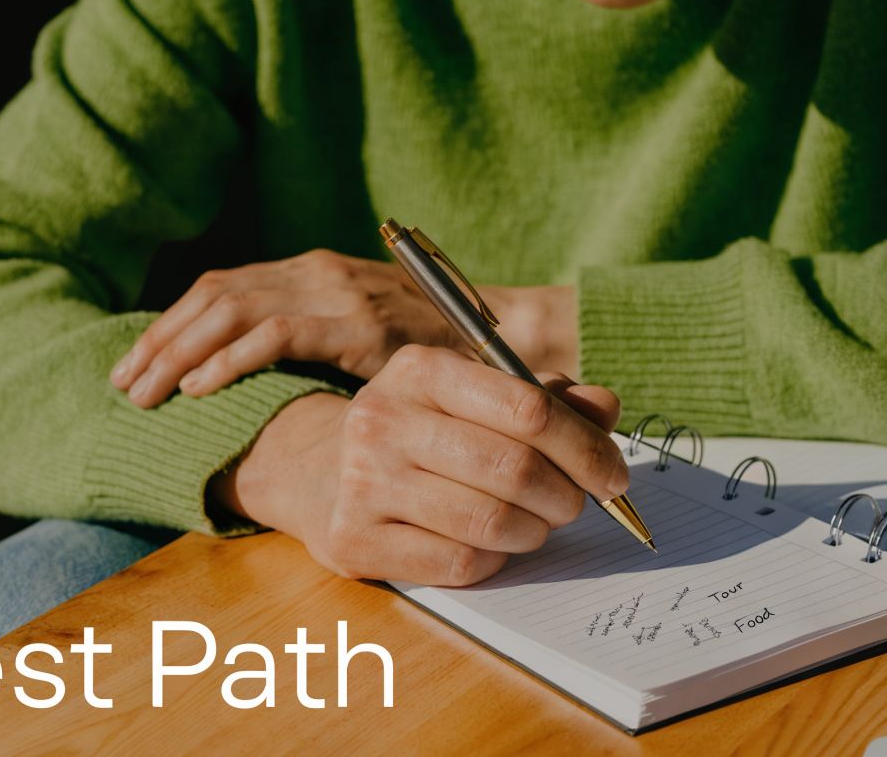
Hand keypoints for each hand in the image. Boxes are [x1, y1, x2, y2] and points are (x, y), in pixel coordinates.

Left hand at [110, 248, 578, 407]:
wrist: (502, 341)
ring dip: (180, 354)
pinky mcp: (354, 321)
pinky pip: (277, 334)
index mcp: (307, 273)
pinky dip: (230, 360)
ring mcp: (334, 292)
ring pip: (231, 311)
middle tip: (123, 384)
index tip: (135, 365)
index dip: (170, 327)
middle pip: (212, 297)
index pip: (218, 290)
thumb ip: (308, 345)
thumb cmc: (426, 350)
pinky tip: (199, 387)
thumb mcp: (355, 339)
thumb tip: (249, 381)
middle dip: (159, 342)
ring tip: (147, 393)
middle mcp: (313, 272)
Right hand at [210, 346, 624, 585]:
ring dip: (532, 533)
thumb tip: (606, 409)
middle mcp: (382, 419)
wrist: (320, 472)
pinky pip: (456, 563)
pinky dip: (491, 561)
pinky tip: (487, 546)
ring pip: (489, 522)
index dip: (586, 448)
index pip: (528, 409)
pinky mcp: (354, 538)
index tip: (612, 476)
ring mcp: (362, 481)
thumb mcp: (472, 396)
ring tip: (532, 526)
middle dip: (566, 498)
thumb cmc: (420, 432)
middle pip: (514, 469)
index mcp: (420, 370)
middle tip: (574, 507)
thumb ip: (544, 399)